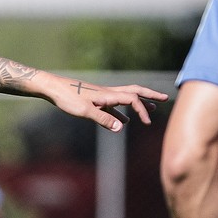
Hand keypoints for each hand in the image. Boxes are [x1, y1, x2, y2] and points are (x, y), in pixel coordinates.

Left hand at [46, 76, 168, 131]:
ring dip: (139, 103)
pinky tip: (124, 121)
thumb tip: (121, 129)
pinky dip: (122, 113)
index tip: (147, 122)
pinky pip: (114, 106)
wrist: (53, 88)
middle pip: (135, 92)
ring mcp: (102, 96)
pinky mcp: (95, 101)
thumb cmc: (67, 98)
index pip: (134, 100)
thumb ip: (103, 119)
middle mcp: (108, 93)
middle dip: (150, 95)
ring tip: (151, 109)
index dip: (143, 110)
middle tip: (165, 98)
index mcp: (109, 94)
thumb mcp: (84, 111)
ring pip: (126, 98)